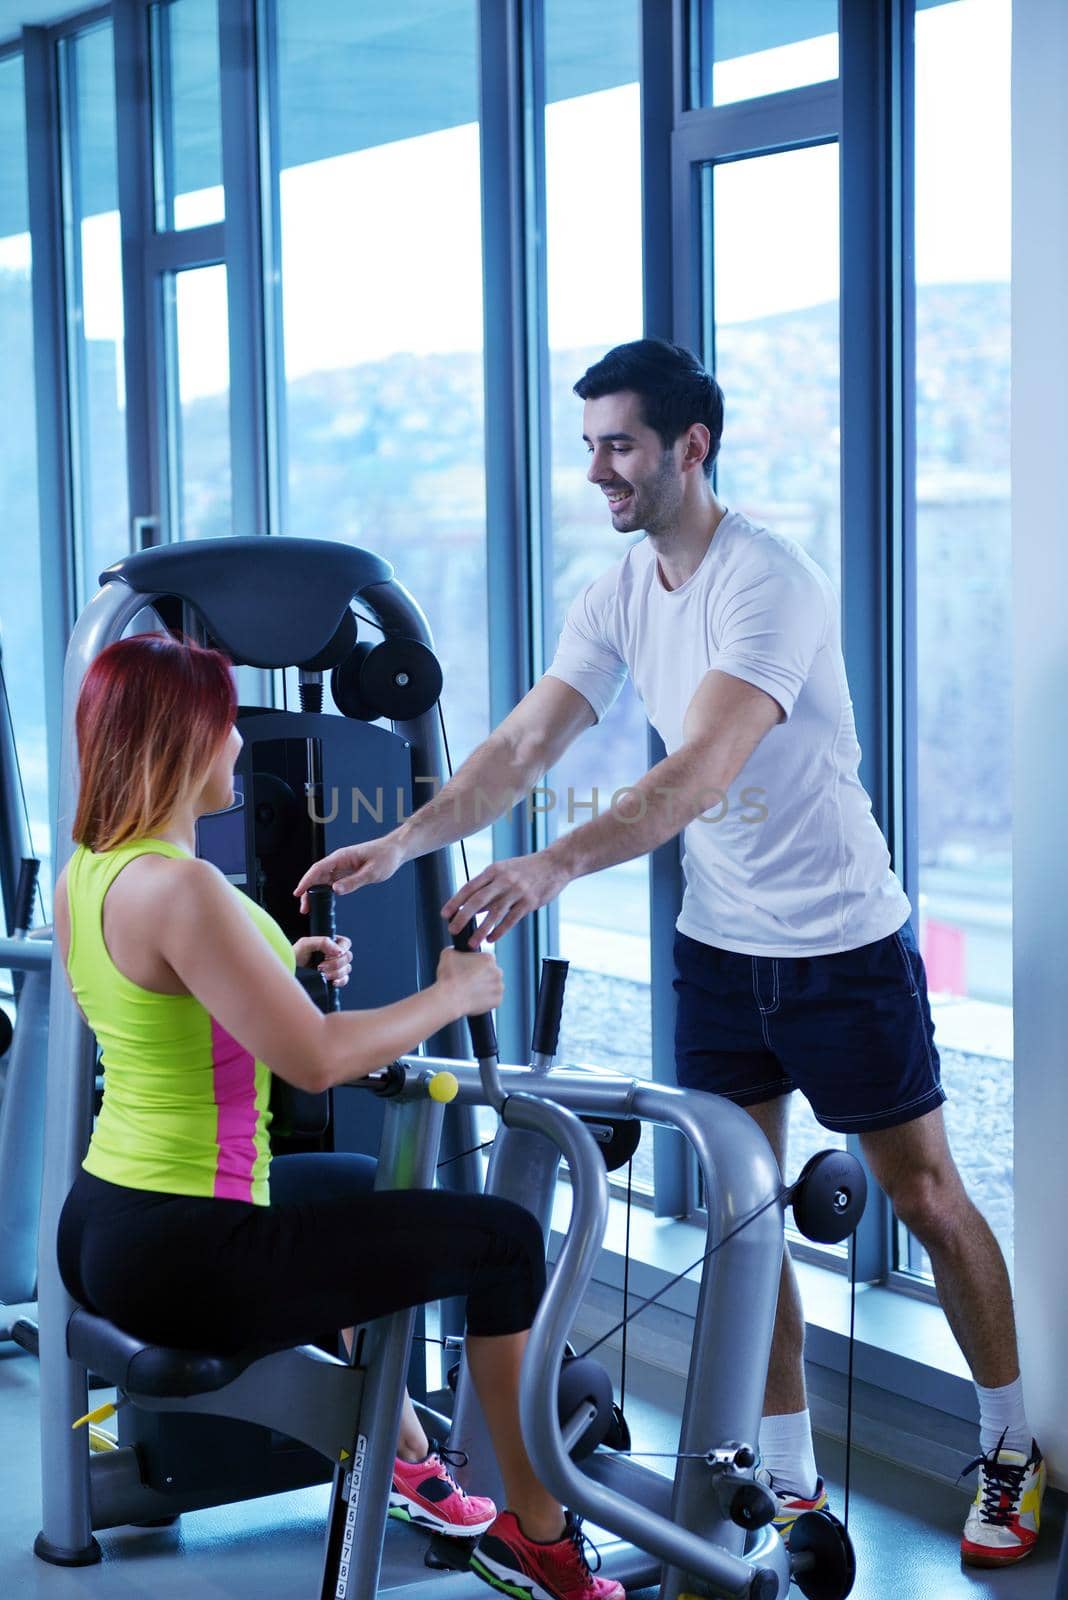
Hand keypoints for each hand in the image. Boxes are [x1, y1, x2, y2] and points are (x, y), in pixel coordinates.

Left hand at [292, 935, 352, 988]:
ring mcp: (336, 967)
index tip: (328, 955)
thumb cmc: (296, 955)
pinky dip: (340, 981)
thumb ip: (323, 942)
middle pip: (348, 957)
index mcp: (331, 943)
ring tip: (322, 974)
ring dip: (336, 972)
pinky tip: (331, 982)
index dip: (341, 949)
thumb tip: (339, 951)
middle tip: (321, 966)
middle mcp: (335, 954)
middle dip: (336, 963)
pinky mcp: (334, 978)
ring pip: (347, 969)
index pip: (346, 943)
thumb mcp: (305, 944)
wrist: (289, 971)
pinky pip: (344, 980)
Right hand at [293, 835, 404, 912]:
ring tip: (309, 908)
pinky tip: (321, 901)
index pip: (318, 869)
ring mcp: (341, 866)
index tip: (298, 892)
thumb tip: (335, 891)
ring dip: (314, 892)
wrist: (395, 851)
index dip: (306, 881)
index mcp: (341, 857)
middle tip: (304, 908)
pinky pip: (330, 881)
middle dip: (307, 891)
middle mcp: (338, 861)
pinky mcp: (346, 871)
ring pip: (322, 880)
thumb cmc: (385, 857)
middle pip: (316, 876)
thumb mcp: (371, 872)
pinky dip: (324, 891)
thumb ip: (353, 882)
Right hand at [435, 947, 504, 1016]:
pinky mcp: (497, 1001)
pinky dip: (485, 1000)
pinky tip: (474, 998)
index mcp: (489, 958)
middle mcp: (498, 972)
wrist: (450, 999)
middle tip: (469, 981)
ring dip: (485, 988)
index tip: (468, 970)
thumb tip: (457, 950)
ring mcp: (499, 987)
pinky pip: (492, 999)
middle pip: (491, 972)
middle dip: (482, 976)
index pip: (485, 959)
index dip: (475, 964)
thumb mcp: (448, 954)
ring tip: (471, 991)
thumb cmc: (449, 977)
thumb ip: (456, 949)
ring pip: (493, 986)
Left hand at [441, 851, 568, 944]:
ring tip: (472, 942)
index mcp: (495, 870)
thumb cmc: (527, 869)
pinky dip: (500, 931)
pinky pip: (511, 919)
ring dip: (481, 929)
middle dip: (463, 916)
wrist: (555, 864)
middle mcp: (504, 879)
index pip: (470, 887)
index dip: (456, 901)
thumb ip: (489, 886)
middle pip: (478, 900)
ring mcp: (517, 891)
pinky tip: (491, 938)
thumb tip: (473, 906)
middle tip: (453, 929)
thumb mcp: (506, 870)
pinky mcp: (529, 902)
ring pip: (494, 913)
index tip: (445, 914)